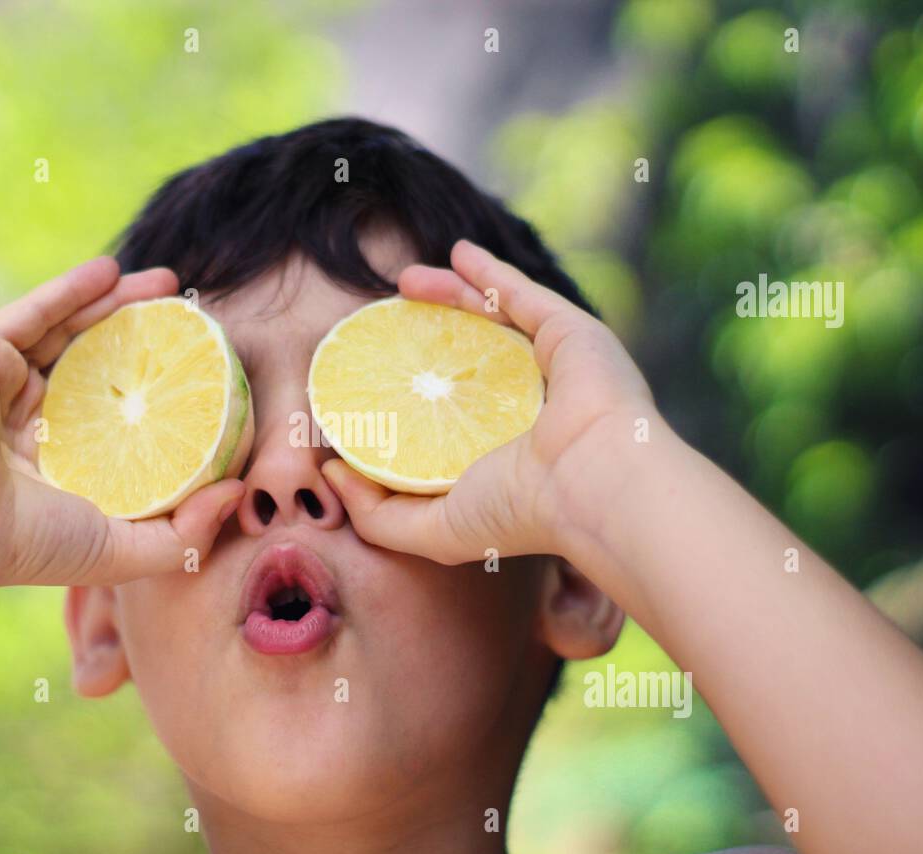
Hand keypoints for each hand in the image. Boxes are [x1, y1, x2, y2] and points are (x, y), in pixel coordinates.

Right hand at [0, 257, 244, 590]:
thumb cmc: (31, 546)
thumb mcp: (125, 549)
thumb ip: (185, 532)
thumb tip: (241, 493)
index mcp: (59, 456)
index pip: (115, 406)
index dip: (155, 384)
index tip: (203, 366)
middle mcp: (30, 416)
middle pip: (96, 358)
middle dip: (143, 331)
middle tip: (191, 313)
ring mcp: (3, 381)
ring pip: (68, 328)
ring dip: (116, 300)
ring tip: (166, 284)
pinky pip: (33, 312)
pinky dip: (70, 289)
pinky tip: (110, 271)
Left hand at [322, 239, 656, 564]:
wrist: (592, 485)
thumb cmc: (518, 512)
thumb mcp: (431, 530)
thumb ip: (377, 515)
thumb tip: (330, 473)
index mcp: (503, 453)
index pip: (454, 416)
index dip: (415, 399)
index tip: (370, 384)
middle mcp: (531, 408)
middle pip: (473, 360)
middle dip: (431, 336)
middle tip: (388, 322)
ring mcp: (552, 369)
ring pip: (494, 321)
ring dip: (449, 295)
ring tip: (404, 282)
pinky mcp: (570, 334)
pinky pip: (522, 294)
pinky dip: (490, 273)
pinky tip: (458, 253)